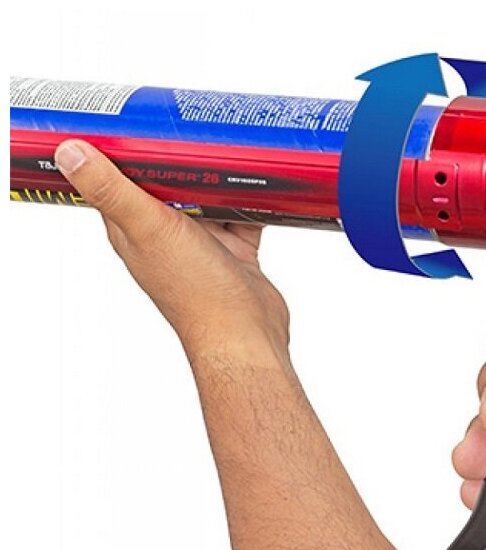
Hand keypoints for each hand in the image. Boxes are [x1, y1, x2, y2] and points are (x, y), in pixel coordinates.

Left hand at [54, 139, 288, 363]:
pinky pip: (241, 215)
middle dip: (179, 156)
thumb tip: (69, 153)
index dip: (125, 150)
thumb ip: (112, 191)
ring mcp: (201, 244)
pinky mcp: (234, 251)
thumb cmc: (196, 293)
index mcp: (134, 231)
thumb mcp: (149, 229)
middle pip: (168, 184)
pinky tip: (258, 181)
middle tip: (191, 124)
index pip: (119, 180)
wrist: (246, 333)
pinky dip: (248, 199)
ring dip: (216, 175)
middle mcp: (164, 236)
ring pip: (206, 197)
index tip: (137, 122)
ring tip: (227, 144)